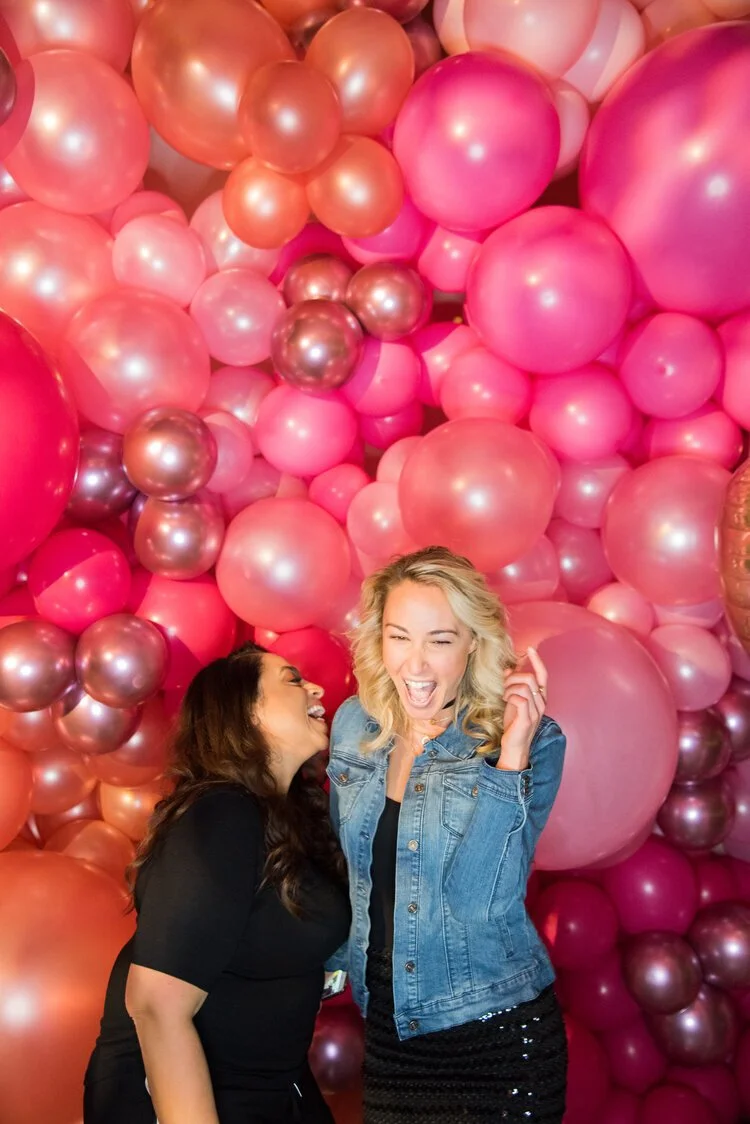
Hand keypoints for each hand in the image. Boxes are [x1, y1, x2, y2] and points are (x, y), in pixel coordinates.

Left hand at [498, 647, 546, 769]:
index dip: (537, 661)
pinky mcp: (528, 719)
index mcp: (540, 697)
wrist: (514, 746)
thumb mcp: (513, 701)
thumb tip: (508, 669)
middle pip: (530, 677)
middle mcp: (541, 703)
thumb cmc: (514, 724)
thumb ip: (513, 686)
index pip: (543, 675)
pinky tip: (505, 700)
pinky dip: (510, 695)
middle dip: (514, 677)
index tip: (530, 649)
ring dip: (510, 687)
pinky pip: (520, 698)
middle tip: (504, 685)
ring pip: (524, 686)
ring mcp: (536, 711)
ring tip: (504, 695)